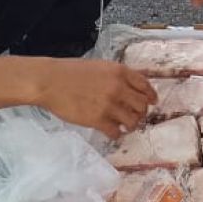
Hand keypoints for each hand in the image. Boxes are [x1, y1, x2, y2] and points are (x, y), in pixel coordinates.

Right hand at [35, 59, 157, 139]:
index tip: (152, 101)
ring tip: (124, 125)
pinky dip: (116, 134)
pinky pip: (116, 132)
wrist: (50, 82)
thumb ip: (117, 76)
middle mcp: (118, 88)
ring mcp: (109, 105)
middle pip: (142, 105)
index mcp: (119, 72)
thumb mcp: (99, 66)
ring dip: (130, 125)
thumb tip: (131, 87)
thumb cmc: (71, 72)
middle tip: (135, 115)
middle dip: (141, 112)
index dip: (151, 95)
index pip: (145, 85)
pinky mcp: (98, 120)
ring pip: (133, 121)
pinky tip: (111, 132)